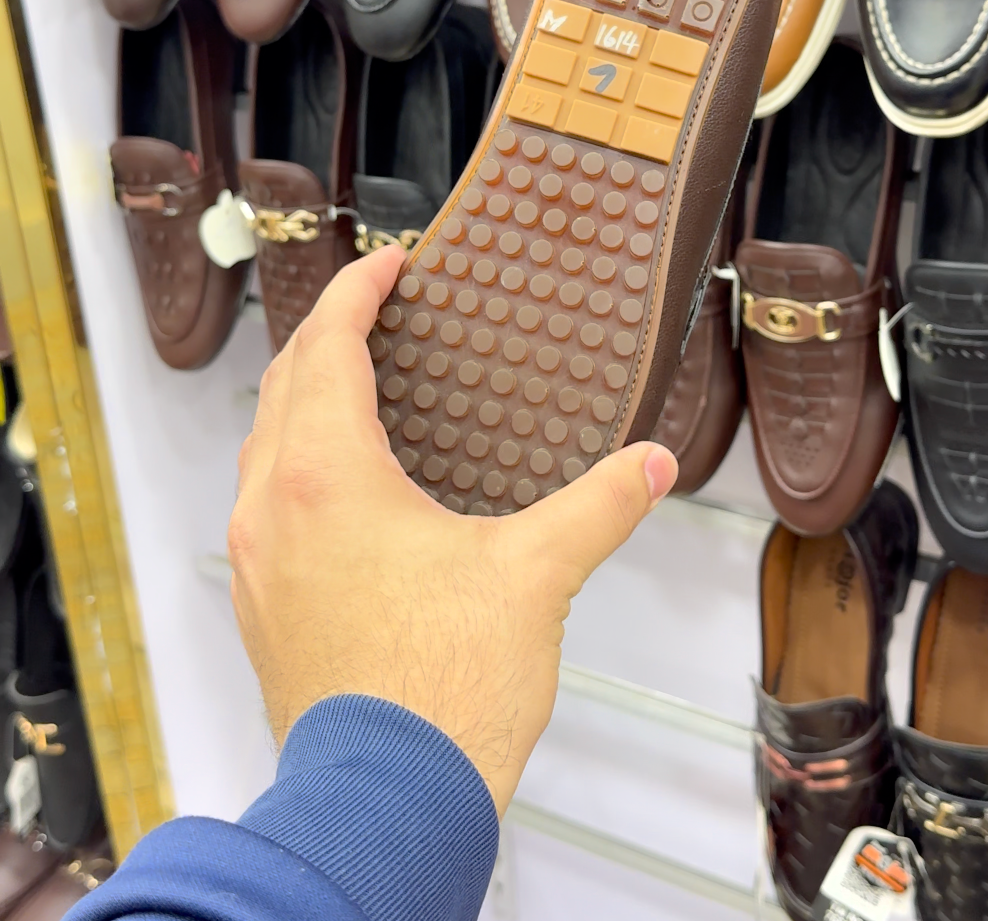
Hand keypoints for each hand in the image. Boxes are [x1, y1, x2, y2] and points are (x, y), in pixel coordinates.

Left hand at [229, 246, 677, 815]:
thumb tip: (650, 464)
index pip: (327, 344)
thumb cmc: (440, 695)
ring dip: (307, 399)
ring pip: (265, 445)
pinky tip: (350, 488)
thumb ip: (598, 507)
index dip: (357, 290)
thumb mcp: (534, 578)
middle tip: (377, 310)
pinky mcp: (262, 605)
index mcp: (326, 477)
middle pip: (284, 383)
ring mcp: (256, 560)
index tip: (389, 264)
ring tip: (364, 388)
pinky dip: (298, 463)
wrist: (382, 804)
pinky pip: (264, 501)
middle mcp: (271, 508)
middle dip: (329, 334)